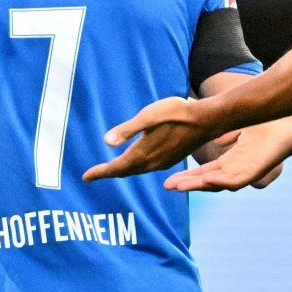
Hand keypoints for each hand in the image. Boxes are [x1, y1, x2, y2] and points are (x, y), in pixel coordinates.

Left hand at [82, 95, 226, 180]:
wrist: (206, 120)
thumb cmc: (176, 113)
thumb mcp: (148, 116)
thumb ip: (127, 130)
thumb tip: (106, 142)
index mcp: (143, 154)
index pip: (116, 168)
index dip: (99, 172)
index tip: (85, 177)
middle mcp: (152, 163)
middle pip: (125, 171)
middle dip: (108, 172)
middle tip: (92, 174)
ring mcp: (163, 162)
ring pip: (136, 170)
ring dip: (122, 170)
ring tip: (109, 169)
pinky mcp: (170, 159)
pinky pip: (147, 168)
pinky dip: (135, 167)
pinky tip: (134, 161)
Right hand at [165, 120, 291, 191]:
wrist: (290, 127)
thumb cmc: (267, 127)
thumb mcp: (238, 128)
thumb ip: (225, 133)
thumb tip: (216, 139)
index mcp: (230, 162)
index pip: (204, 173)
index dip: (187, 177)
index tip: (169, 180)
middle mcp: (235, 170)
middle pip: (206, 181)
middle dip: (187, 184)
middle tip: (167, 186)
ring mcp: (245, 172)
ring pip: (218, 184)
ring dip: (200, 186)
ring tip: (181, 186)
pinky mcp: (256, 172)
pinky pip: (236, 181)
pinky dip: (222, 182)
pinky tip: (208, 180)